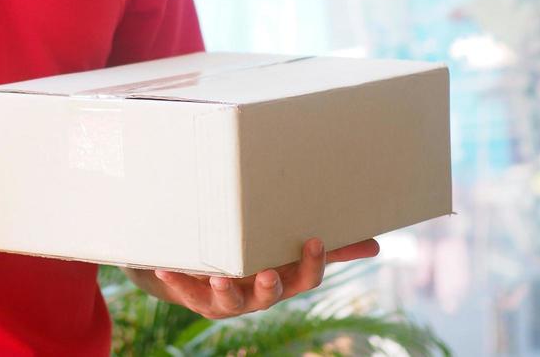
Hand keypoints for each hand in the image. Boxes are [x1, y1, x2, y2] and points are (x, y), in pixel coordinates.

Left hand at [144, 237, 379, 319]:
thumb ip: (331, 249)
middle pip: (268, 295)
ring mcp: (226, 298)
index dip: (313, 263)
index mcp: (282, 280)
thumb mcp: (289, 250)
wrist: (202, 271)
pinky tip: (164, 268)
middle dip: (269, 286)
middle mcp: (256, 293)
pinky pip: (185, 291)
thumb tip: (375, 244)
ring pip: (228, 300)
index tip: (315, 239)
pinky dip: (176, 281)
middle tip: (268, 273)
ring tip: (220, 277)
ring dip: (224, 291)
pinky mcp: (196, 295)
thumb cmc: (255, 257)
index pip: (305, 279)